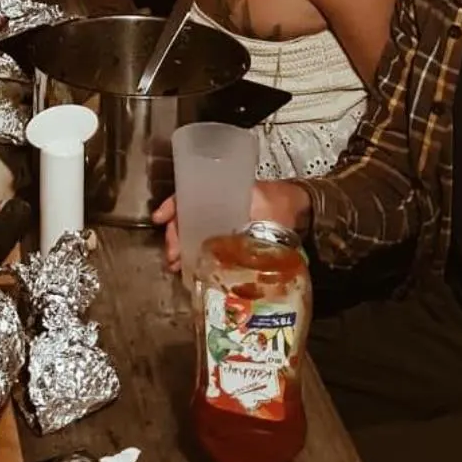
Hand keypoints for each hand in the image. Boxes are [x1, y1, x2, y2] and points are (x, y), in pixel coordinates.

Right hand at [152, 178, 311, 272]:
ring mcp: (221, 223)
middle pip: (185, 218)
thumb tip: (238, 237)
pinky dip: (194, 256)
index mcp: (221, 192)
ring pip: (192, 233)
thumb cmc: (281, 201)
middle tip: (171, 255)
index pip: (188, 195)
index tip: (159, 220)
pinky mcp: (229, 239)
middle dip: (174, 236)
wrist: (301, 209)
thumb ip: (251, 217)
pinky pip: (205, 245)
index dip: (172, 206)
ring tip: (176, 265)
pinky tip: (188, 269)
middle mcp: (216, 206)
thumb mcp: (264, 204)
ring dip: (180, 248)